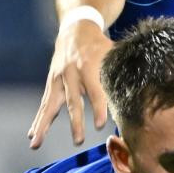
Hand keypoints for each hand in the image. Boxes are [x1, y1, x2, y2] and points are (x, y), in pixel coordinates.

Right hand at [28, 20, 113, 148]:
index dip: (98, 107)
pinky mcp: (50, 83)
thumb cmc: (99, 45)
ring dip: (44, 125)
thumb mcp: (112, 53)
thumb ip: (121, 72)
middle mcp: (71, 73)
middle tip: (79, 140)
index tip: (100, 124)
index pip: (94, 90)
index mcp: (89, 65)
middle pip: (73, 101)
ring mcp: (58, 79)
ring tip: (36, 144)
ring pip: (50, 105)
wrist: (76, 29)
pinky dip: (39, 120)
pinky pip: (44, 104)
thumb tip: (140, 93)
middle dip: (75, 122)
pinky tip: (34, 136)